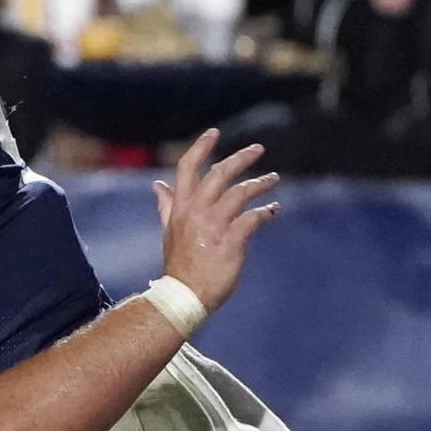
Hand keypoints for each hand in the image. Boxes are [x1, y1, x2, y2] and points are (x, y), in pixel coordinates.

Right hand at [153, 131, 279, 312]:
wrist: (183, 297)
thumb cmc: (179, 267)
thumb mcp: (169, 231)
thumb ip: (166, 206)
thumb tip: (157, 186)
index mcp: (180, 209)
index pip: (187, 169)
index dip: (201, 147)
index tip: (214, 133)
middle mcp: (196, 213)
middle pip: (219, 174)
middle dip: (240, 158)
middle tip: (258, 149)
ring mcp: (213, 226)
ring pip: (240, 192)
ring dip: (259, 183)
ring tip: (273, 179)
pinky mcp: (231, 241)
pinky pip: (253, 218)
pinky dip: (265, 212)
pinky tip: (273, 210)